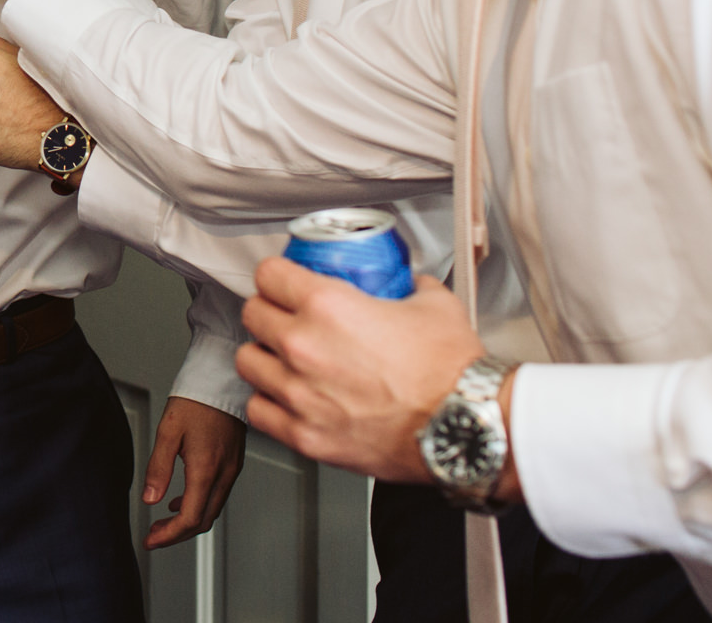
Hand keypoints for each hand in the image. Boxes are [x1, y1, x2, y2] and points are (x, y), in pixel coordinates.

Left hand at [143, 398, 245, 546]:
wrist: (221, 380)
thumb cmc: (195, 400)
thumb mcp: (168, 431)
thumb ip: (158, 467)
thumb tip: (150, 498)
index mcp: (206, 469)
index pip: (190, 519)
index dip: (169, 535)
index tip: (151, 540)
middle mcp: (224, 474)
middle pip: (204, 520)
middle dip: (177, 533)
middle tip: (154, 534)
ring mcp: (232, 469)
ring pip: (212, 509)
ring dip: (188, 519)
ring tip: (163, 520)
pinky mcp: (234, 462)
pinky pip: (218, 494)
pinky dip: (199, 503)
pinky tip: (181, 498)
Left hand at [236, 257, 502, 491]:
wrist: (464, 428)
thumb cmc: (451, 373)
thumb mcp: (434, 305)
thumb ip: (412, 287)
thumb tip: (411, 284)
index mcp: (327, 305)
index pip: (268, 275)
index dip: (277, 276)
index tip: (283, 283)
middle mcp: (304, 347)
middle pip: (252, 315)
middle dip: (268, 312)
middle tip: (285, 319)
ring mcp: (300, 394)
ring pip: (248, 362)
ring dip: (264, 357)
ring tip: (282, 360)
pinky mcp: (306, 436)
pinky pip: (259, 412)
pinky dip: (269, 403)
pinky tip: (285, 399)